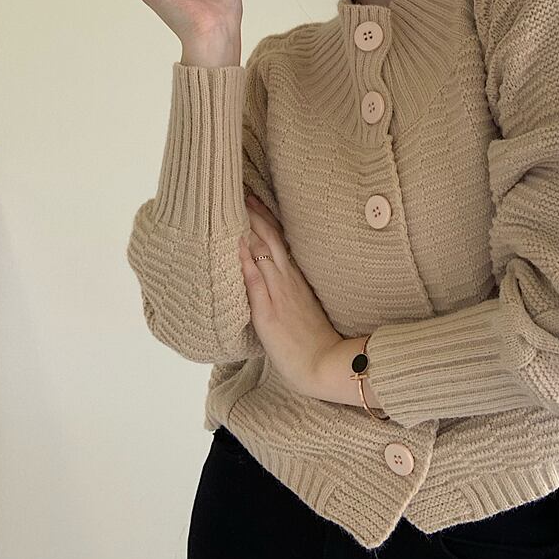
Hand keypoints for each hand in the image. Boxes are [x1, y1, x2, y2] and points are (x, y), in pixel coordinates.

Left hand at [238, 194, 342, 396]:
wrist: (325, 365)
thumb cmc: (314, 343)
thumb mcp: (305, 309)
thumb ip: (292, 292)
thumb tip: (276, 281)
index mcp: (296, 279)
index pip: (280, 242)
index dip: (267, 220)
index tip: (255, 201)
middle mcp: (288, 281)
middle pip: (270, 238)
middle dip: (256, 215)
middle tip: (242, 193)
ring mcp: (278, 295)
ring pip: (262, 253)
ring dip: (248, 229)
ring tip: (233, 208)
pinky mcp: (268, 312)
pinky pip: (254, 281)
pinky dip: (244, 261)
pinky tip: (235, 245)